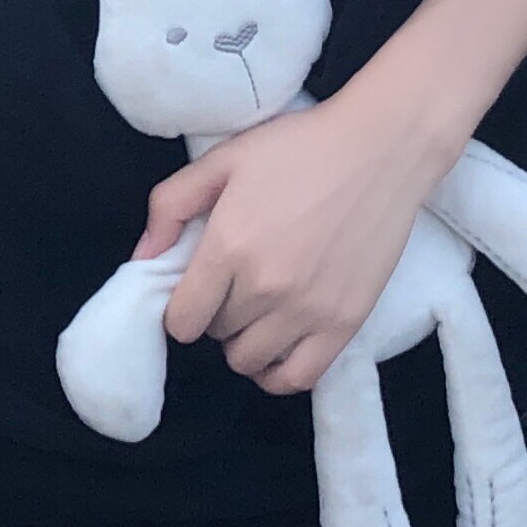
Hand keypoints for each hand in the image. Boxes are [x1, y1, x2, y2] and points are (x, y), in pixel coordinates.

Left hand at [139, 89, 455, 395]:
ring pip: (250, 361)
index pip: (181, 320)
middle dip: (217, 316)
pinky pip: (297, 378)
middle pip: (216, 336)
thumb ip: (170, 206)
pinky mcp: (346, 322)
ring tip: (258, 313)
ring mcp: (308, 309)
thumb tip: (142, 257)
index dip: (182, 309)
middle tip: (236, 286)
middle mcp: (266, 286)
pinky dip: (278, 374)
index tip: (197, 291)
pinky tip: (277, 348)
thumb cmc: (301, 148)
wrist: (383, 148)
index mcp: (229, 248)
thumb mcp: (222, 160)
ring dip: (245, 343)